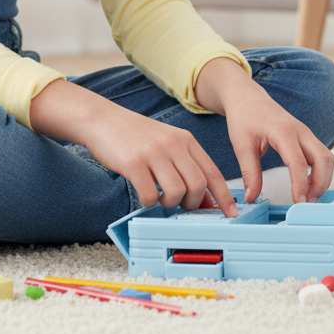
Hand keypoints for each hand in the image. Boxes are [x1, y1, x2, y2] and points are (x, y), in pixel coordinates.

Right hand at [28, 78, 238, 217]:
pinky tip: (144, 195)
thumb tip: (204, 200)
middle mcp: (173, 144)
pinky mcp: (134, 163)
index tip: (230, 213)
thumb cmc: (136, 137)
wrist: (103, 120)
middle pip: (197, 185)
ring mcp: (154, 153)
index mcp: (185, 140)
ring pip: (177, 191)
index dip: (224, 196)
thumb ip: (185, 166)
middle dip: (192, 204)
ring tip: (159, 198)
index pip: (212, 172)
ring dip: (170, 204)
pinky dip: (148, 202)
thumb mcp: (166, 144)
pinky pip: (150, 195)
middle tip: (179, 205)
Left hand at [194, 57, 333, 204]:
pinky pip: (323, 155)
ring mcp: (306, 133)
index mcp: (283, 131)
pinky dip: (322, 172)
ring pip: (327, 158)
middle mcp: (300, 131)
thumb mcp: (241, 145)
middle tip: (306, 204)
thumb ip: (249, 173)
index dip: (300, 185)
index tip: (297, 203)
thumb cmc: (244, 118)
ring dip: (323, 179)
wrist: (247, 97)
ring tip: (308, 198)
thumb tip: (252, 198)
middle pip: (323, 159)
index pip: (298, 162)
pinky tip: (309, 185)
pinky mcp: (307, 137)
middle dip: (320, 184)